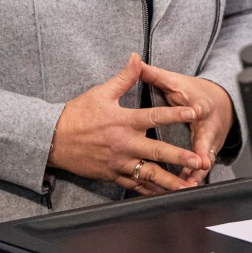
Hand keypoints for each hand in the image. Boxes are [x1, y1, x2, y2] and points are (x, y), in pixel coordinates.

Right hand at [48, 53, 204, 194]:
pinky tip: (165, 196)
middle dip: (179, 157)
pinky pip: (134, 186)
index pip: (154, 116)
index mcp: (123, 121)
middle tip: (198, 161)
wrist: (53, 139)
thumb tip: (136, 56)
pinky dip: (151, 191)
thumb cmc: (78, 114)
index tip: (194, 113)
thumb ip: (124, 77)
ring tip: (187, 186)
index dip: (175, 114)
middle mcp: (124, 143)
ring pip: (148, 174)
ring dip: (170, 181)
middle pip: (156, 151)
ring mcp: (118, 162)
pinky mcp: (112, 175)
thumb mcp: (101, 92)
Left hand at [138, 61, 234, 184]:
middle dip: (203, 156)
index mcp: (200, 106)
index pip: (200, 110)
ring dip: (196, 174)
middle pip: (206, 144)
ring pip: (203, 161)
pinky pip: (197, 170)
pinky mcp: (205, 154)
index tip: (196, 120)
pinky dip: (191, 179)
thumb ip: (155, 75)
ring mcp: (208, 143)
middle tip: (200, 166)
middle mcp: (207, 127)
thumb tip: (135, 61)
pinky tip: (182, 189)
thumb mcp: (176, 81)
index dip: (198, 116)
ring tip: (188, 186)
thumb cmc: (194, 92)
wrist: (219, 103)